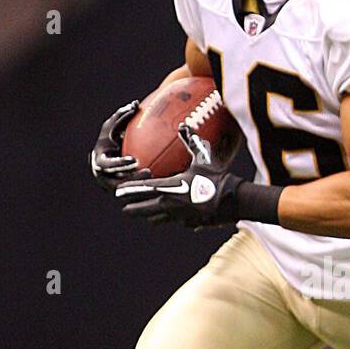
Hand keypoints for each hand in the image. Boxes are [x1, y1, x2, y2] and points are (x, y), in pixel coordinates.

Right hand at [90, 100, 148, 190]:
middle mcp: (103, 177)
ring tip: (154, 177)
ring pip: (126, 190)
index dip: (120, 164)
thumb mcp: (112, 129)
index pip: (108, 165)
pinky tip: (157, 184)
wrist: (108, 157)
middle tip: (148, 172)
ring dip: (139, 185)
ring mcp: (111, 187)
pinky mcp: (121, 192)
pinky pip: (132, 192)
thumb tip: (134, 104)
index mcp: (99, 162)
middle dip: (132, 178)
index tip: (134, 161)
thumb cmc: (110, 138)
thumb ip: (121, 117)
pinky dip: (143, 190)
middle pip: (117, 182)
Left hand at [114, 125, 242, 227]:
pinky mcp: (189, 224)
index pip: (141, 189)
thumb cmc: (216, 178)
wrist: (232, 200)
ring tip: (145, 214)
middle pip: (143, 210)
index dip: (128, 190)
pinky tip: (175, 217)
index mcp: (167, 188)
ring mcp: (178, 217)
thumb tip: (184, 125)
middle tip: (125, 207)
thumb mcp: (202, 158)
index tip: (117, 192)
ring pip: (157, 219)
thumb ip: (190, 141)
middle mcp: (168, 205)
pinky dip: (171, 219)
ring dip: (149, 216)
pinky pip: (176, 222)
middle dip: (132, 208)